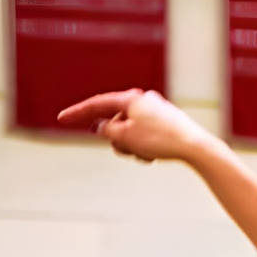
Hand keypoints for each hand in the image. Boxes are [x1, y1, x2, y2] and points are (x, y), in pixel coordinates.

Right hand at [57, 89, 213, 162]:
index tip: (61, 119)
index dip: (77, 113)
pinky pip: (145, 138)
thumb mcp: (126, 137)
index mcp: (130, 99)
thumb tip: (101, 128)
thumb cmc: (162, 140)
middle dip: (116, 138)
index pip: (97, 104)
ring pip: (131, 132)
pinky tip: (152, 157)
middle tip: (125, 149)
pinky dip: (143, 148)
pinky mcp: (166, 125)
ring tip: (143, 155)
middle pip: (116, 120)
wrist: (195, 147)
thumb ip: (107, 131)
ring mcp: (156, 112)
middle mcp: (143, 101)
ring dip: (130, 146)